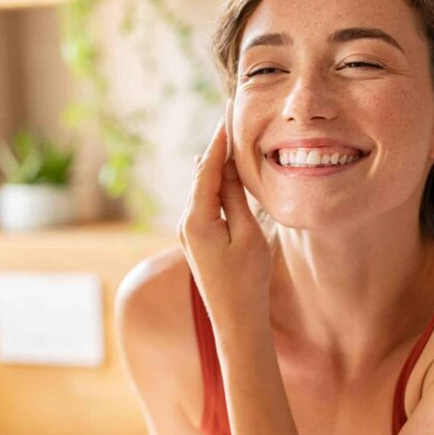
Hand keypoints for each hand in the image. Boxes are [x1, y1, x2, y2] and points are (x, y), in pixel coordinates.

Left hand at [178, 116, 271, 333]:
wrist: (235, 320)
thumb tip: (225, 167)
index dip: (218, 140)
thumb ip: (234, 198)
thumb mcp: (248, 235)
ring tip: (227, 136)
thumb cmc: (248, 281)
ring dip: (214, 164)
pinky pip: (203, 203)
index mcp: (197, 219)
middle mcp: (185, 222)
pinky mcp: (196, 239)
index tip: (226, 113)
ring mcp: (188, 232)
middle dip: (214, 147)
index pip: (206, 168)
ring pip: (201, 188)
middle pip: (200, 175)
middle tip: (227, 116)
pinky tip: (220, 171)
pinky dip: (213, 184)